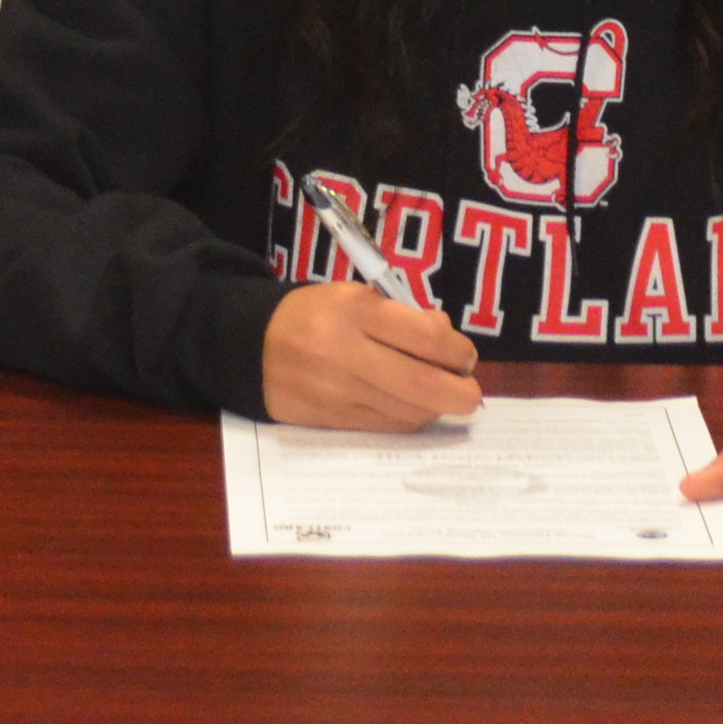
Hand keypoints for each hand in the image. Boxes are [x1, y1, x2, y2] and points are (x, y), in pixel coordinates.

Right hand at [259, 284, 481, 429]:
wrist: (250, 348)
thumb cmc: (313, 315)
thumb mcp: (354, 297)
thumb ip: (401, 316)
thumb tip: (447, 340)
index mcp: (354, 310)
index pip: (425, 336)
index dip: (457, 350)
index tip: (465, 355)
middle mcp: (346, 353)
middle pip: (422, 383)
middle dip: (459, 392)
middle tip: (471, 392)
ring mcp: (338, 392)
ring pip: (408, 411)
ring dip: (436, 408)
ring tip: (443, 396)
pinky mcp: (331, 421)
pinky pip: (386, 426)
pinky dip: (409, 418)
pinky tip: (414, 407)